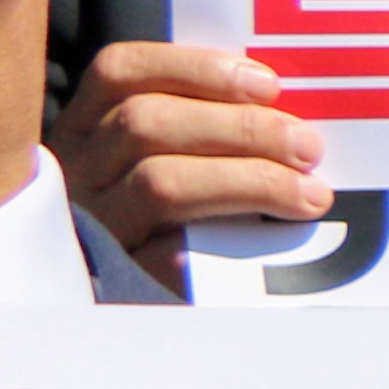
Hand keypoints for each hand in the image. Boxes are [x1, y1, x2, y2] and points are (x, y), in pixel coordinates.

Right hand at [61, 40, 329, 268]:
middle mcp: (78, 172)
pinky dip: (223, 242)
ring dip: (249, 180)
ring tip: (310, 194)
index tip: (267, 83)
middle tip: (308, 146)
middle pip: (145, 124)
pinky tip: (270, 243)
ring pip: (160, 182)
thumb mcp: (171, 159)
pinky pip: (167, 255)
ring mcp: (91, 226)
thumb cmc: (171, 218)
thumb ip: (207, 128)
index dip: (194, 67)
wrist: (123, 321)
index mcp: (86, 128)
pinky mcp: (116, 279)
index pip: (119, 72)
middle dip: (241, 127)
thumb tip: (289, 109)